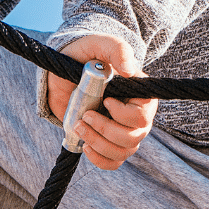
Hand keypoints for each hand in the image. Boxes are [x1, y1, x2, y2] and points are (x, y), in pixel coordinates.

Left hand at [49, 35, 154, 170]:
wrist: (65, 74)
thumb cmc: (86, 55)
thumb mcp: (99, 45)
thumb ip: (117, 50)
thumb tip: (130, 70)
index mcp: (141, 94)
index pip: (143, 115)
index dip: (124, 114)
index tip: (106, 101)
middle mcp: (138, 116)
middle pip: (134, 137)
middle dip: (106, 130)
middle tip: (86, 116)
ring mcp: (125, 132)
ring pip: (123, 152)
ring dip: (99, 144)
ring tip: (79, 126)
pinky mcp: (109, 143)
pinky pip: (114, 162)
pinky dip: (99, 159)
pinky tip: (85, 146)